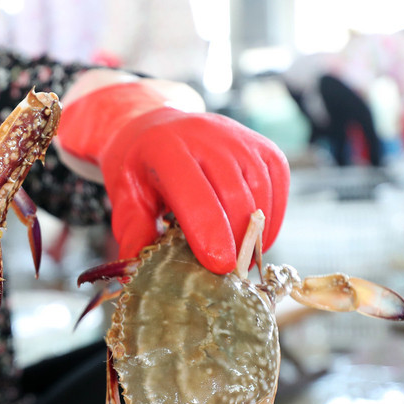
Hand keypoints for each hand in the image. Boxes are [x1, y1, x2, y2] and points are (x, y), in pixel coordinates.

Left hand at [57, 80, 288, 273]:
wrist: (157, 127)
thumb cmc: (141, 168)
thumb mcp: (125, 196)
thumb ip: (134, 232)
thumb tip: (136, 276)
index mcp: (166, 149)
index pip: (194, 193)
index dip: (209, 232)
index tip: (220, 266)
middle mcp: (206, 136)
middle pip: (233, 195)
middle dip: (237, 240)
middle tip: (230, 274)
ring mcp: (238, 138)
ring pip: (260, 190)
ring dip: (256, 231)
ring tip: (241, 259)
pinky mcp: (261, 145)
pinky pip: (277, 182)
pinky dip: (272, 216)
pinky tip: (257, 238)